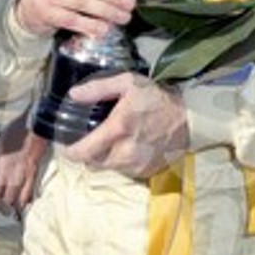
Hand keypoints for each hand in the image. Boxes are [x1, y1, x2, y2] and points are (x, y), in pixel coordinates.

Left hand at [62, 72, 187, 178]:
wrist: (188, 118)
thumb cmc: (156, 97)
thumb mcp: (127, 83)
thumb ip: (98, 88)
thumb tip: (74, 95)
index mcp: (117, 129)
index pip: (83, 152)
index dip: (70, 152)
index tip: (66, 145)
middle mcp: (125, 152)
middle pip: (92, 163)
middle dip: (87, 153)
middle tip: (91, 139)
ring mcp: (136, 165)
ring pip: (107, 168)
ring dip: (104, 158)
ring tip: (111, 142)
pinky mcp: (145, 172)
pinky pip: (123, 172)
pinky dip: (120, 163)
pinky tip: (126, 148)